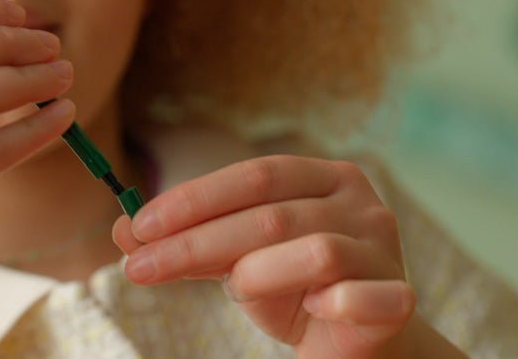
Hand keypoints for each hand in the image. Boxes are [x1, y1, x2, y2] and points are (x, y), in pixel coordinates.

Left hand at [113, 155, 423, 358]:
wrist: (355, 345)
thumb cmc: (292, 290)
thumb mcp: (235, 260)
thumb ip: (190, 240)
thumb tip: (121, 229)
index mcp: (322, 177)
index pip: (254, 175)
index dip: (193, 198)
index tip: (138, 226)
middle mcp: (359, 201)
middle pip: (270, 214)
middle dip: (194, 242)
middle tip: (138, 267)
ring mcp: (383, 248)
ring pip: (312, 249)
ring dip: (257, 274)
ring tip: (239, 291)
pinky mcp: (396, 298)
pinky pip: (358, 296)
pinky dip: (329, 303)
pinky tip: (311, 310)